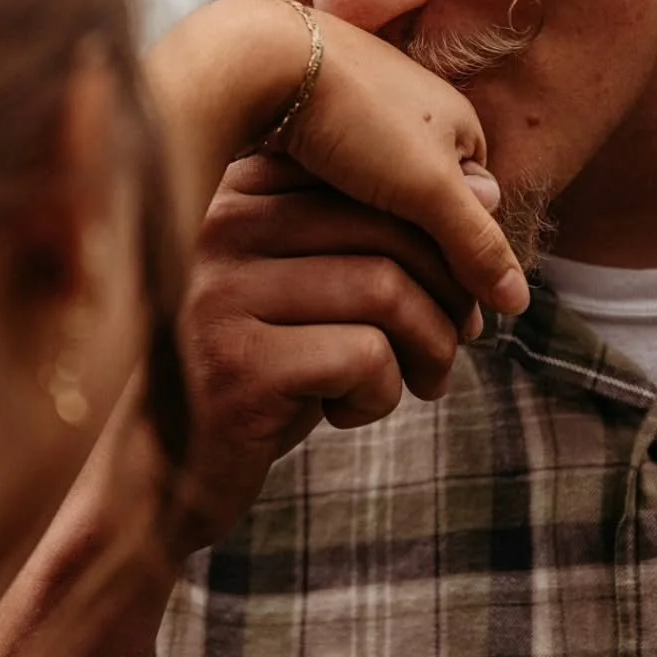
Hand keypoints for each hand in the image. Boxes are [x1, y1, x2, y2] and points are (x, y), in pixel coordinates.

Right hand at [169, 9, 529, 555]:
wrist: (166, 473)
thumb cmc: (262, 369)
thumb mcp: (319, 291)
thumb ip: (389, 238)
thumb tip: (490, 189)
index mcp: (241, 192)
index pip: (372, 183)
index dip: (438, 238)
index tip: (454, 292)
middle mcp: (220, 228)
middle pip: (388, 231)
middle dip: (448, 294)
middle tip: (456, 342)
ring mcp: (221, 294)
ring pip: (385, 291)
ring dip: (428, 348)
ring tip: (418, 381)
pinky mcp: (236, 365)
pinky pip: (364, 357)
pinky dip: (382, 395)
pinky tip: (346, 414)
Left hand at [278, 9, 525, 314]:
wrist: (261, 59)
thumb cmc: (356, 118)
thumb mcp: (429, 188)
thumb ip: (476, 244)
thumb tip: (519, 302)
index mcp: (457, 117)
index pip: (476, 204)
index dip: (461, 252)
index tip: (437, 296)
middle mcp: (416, 106)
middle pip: (427, 196)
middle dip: (414, 238)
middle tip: (388, 283)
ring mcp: (364, 106)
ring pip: (377, 185)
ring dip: (367, 219)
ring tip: (343, 253)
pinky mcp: (316, 111)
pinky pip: (334, 169)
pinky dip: (329, 196)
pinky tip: (307, 219)